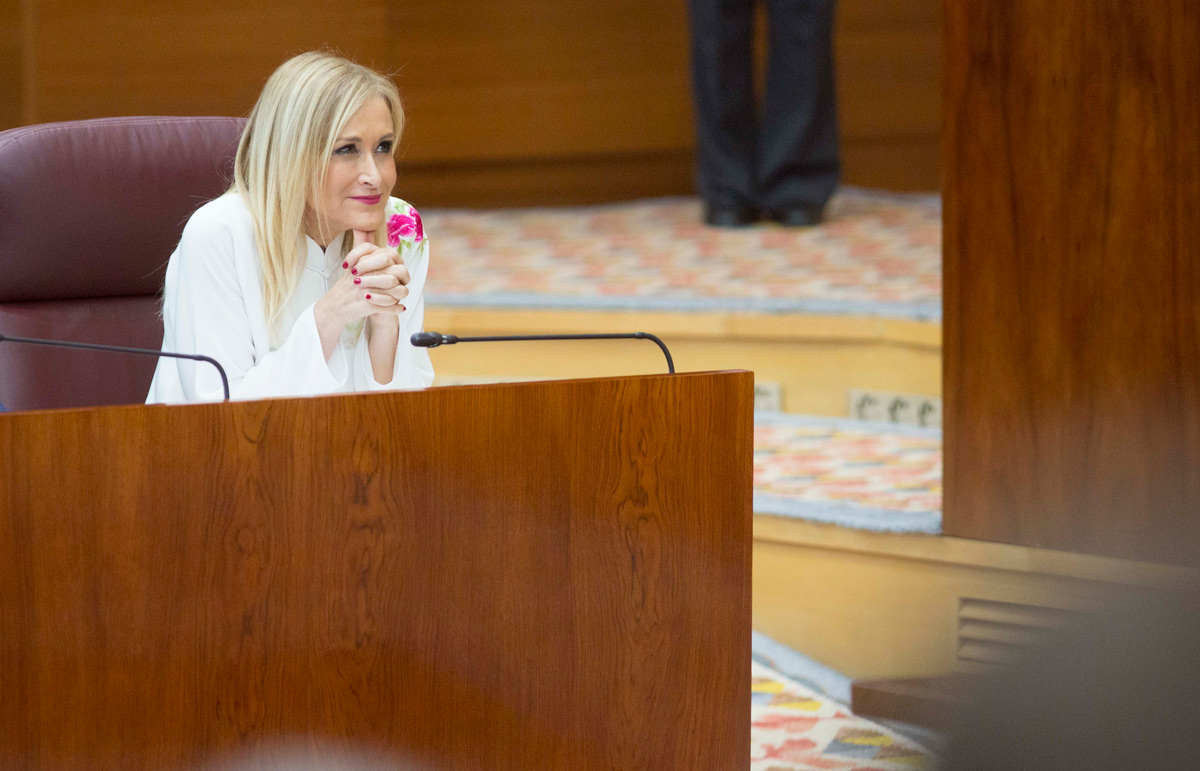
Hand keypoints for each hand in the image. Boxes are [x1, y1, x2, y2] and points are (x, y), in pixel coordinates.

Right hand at [312, 230, 406, 358]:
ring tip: (400, 296)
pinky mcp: (365, 305)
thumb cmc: (344, 286)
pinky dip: (396, 308)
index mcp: (361, 264)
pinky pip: (388, 306)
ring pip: (393, 289)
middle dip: (399, 279)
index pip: (386, 257)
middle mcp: (363, 275)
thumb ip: (361, 246)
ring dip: (399, 294)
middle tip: (400, 284)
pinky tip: (400, 308)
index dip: (392, 264)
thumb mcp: (351, 263)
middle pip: (393, 272)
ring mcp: (364, 290)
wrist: (332, 309)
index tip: (391, 271)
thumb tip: (363, 226)